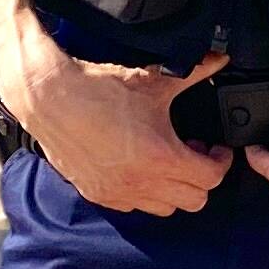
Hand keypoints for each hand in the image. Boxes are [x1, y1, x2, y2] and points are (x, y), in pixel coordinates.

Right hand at [20, 45, 230, 214]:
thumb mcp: (153, 81)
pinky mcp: (99, 195)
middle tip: (193, 152)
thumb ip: (193, 73)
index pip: (211, 178)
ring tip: (166, 161)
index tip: (214, 148)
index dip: (219, 161)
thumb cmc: (97, 90)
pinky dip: (145, 193)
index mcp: (161, 158)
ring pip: (166, 208)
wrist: (49, 98)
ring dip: (174, 189)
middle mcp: (142, 182)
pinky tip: (140, 167)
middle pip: (194, 200)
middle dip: (201, 177)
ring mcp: (119, 193)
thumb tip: (217, 59)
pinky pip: (135, 207)